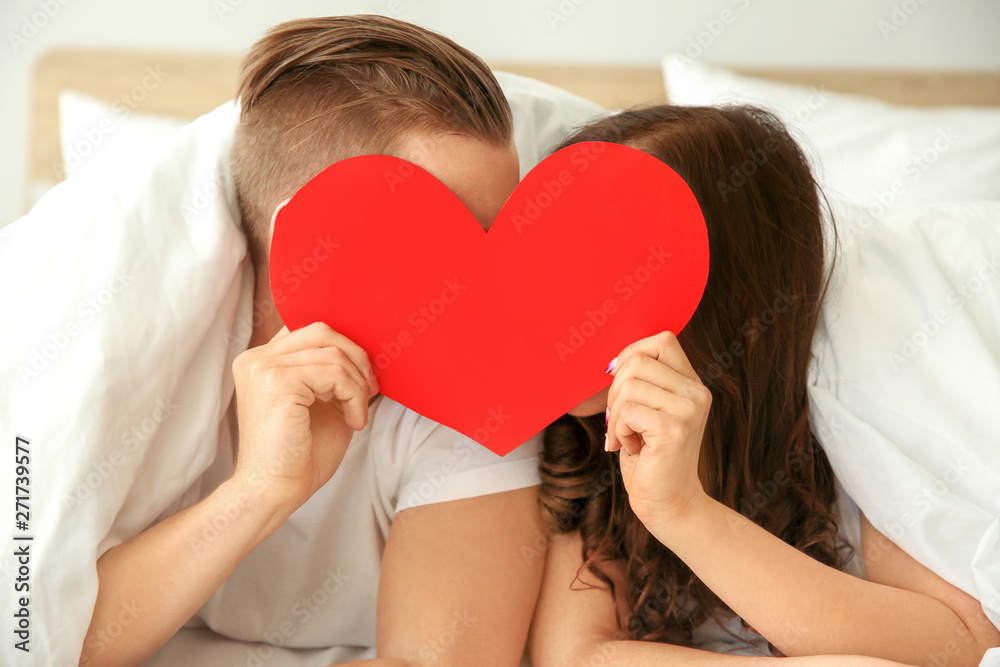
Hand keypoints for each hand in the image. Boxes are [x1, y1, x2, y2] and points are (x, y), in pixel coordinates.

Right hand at [230, 321, 377, 512]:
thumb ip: (333, 374)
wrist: (274, 492)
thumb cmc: (298, 456)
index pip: (310, 332)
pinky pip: (334, 373)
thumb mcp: (322, 403)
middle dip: (356, 358)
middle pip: (321, 331)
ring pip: (333, 353)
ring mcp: (263, 368)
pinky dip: (353, 397)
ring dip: (357, 384)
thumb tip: (365, 354)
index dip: (344, 348)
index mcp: (262, 361)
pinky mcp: (277, 382)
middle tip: (369, 390)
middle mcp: (256, 359)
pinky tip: (353, 422)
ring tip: (358, 413)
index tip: (362, 379)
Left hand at [605, 331, 712, 525]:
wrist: (669, 502)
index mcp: (692, 384)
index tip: (618, 381)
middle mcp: (697, 393)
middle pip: (638, 361)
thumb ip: (643, 383)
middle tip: (618, 420)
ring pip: (629, 386)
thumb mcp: (649, 411)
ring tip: (627, 437)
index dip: (632, 353)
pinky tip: (631, 447)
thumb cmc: (650, 456)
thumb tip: (613, 362)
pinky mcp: (674, 430)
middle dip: (615, 390)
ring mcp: (688, 411)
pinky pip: (627, 412)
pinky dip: (618, 431)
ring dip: (615, 415)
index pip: (662, 340)